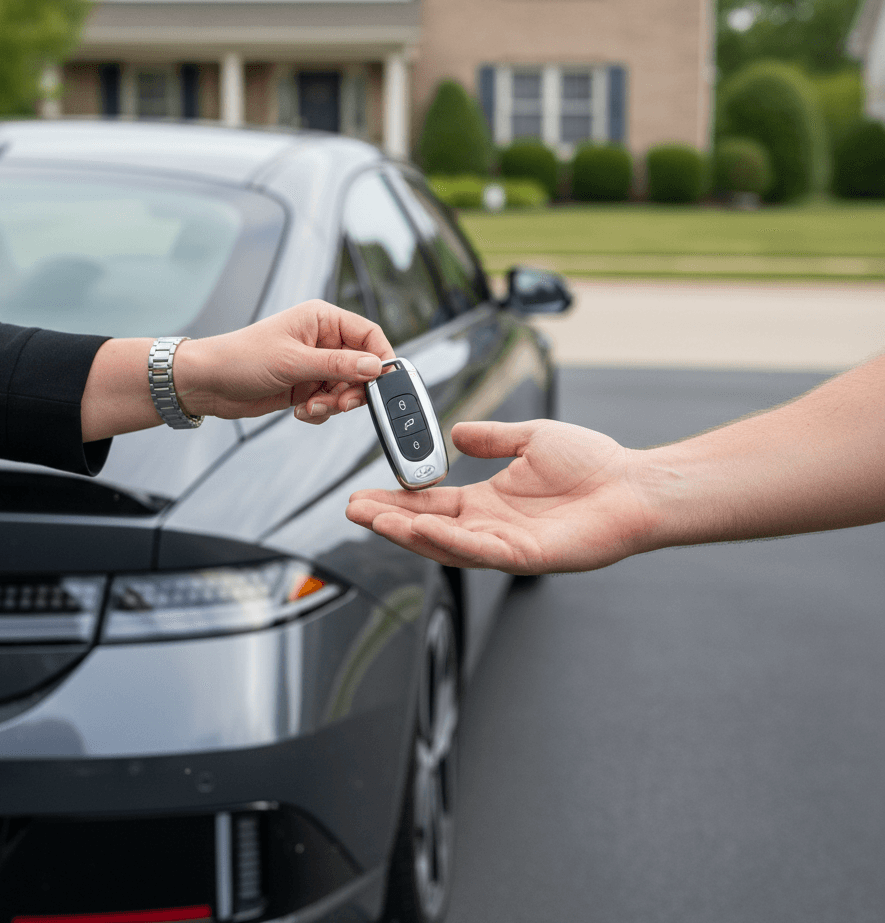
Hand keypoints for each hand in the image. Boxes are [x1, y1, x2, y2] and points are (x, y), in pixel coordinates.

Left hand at [178, 300, 393, 423]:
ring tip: (311, 408)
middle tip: (340, 403)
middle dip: (354, 390)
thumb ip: (338, 365)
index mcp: (322, 320)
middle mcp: (322, 341)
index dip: (381, 358)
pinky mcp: (306, 388)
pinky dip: (321, 412)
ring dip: (334, 405)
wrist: (207, 383)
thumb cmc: (240, 358)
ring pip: (347, 389)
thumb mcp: (293, 361)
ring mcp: (314, 366)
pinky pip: (330, 403)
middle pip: (362, 367)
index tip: (383, 383)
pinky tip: (300, 412)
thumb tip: (376, 367)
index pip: (369, 334)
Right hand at [347, 418, 659, 573]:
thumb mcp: (530, 438)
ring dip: (407, 533)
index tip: (365, 494)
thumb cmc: (594, 463)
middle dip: (389, 521)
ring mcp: (508, 545)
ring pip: (446, 544)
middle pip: (428, 528)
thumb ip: (491, 437)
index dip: (397, 501)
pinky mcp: (528, 556)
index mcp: (489, 502)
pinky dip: (449, 541)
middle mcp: (492, 527)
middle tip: (353, 511)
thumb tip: (455, 432)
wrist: (636, 484)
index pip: (431, 505)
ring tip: (374, 520)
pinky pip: (481, 551)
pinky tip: (421, 530)